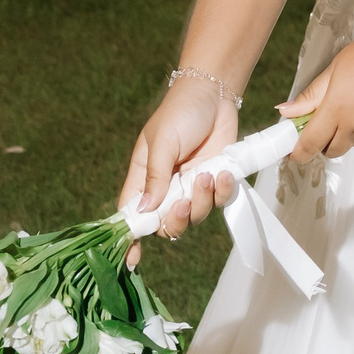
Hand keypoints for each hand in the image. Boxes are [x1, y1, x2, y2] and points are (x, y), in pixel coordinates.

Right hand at [119, 79, 239, 268]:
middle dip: (176, 220)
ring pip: (195, 217)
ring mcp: (192, 186)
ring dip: (202, 201)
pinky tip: (223, 174)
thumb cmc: (180, 111)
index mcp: (144, 178)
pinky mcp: (215, 181)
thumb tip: (145, 210)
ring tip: (207, 175)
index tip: (131, 260)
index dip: (131, 237)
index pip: (132, 214)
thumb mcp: (163, 140)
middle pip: (166, 224)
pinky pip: (218, 202)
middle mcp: (167, 188)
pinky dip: (221, 192)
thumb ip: (156, 176)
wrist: (214, 93)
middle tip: (184, 203)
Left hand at [282, 19, 353, 161]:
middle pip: (332, 151)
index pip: (309, 144)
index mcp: (338, 108)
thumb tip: (288, 111)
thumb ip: (312, 95)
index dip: (298, 151)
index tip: (293, 150)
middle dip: (324, 141)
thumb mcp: (337, 67)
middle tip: (325, 120)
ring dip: (349, 133)